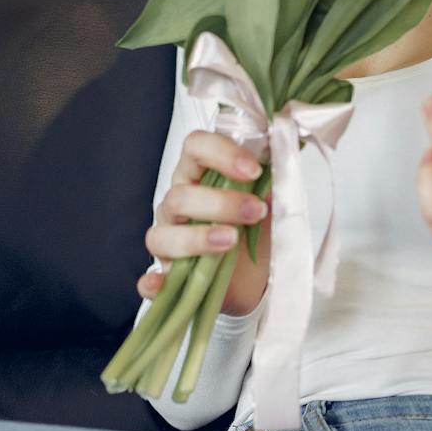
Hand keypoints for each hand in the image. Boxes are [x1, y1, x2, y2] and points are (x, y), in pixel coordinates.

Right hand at [139, 129, 271, 314]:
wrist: (257, 275)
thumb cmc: (255, 230)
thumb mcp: (269, 205)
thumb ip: (273, 186)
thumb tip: (282, 175)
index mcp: (198, 175)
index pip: (195, 148)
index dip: (221, 153)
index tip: (254, 169)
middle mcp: (177, 205)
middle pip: (180, 195)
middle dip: (221, 203)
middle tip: (257, 211)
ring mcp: (168, 239)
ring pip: (162, 235)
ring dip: (197, 238)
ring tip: (231, 240)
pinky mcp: (168, 276)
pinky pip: (149, 280)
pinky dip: (152, 282)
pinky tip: (161, 282)